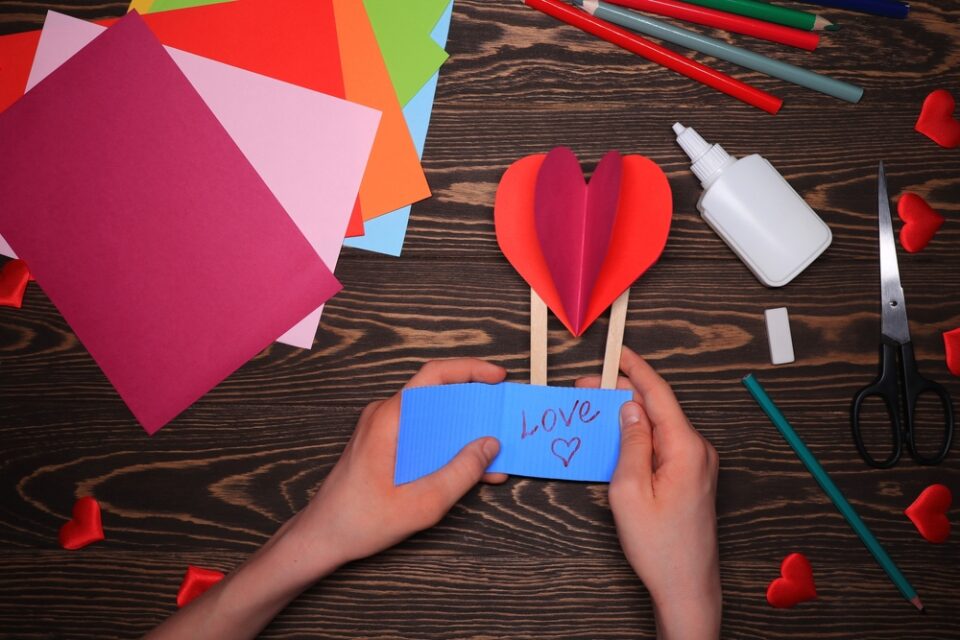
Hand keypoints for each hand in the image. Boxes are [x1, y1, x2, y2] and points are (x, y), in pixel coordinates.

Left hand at [293, 358, 508, 571]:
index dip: (470, 370)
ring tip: (495, 450)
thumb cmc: (359, 521)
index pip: (434, 375)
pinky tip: (473, 470)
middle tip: (503, 416)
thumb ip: (460, 473)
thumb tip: (490, 446)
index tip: (498, 377)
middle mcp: (385, 416)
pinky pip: (423, 437)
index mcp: (389, 418)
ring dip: (464, 432)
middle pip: (438, 395)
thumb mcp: (421, 503)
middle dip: (475, 404)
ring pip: (434, 419)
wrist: (321, 538)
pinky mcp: (385, 446)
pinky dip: (448, 448)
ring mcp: (383, 430)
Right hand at [577, 347, 720, 639]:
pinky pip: (664, 444)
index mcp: (686, 448)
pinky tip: (619, 437)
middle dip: (624, 393)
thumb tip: (630, 407)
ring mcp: (698, 464)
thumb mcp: (630, 490)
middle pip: (658, 407)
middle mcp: (698, 450)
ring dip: (630, 415)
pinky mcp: (692, 476)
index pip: (659, 394)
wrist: (686, 586)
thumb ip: (630, 442)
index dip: (636, 368)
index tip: (618, 350)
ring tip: (597, 411)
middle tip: (588, 388)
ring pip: (659, 426)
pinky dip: (640, 435)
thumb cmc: (659, 546)